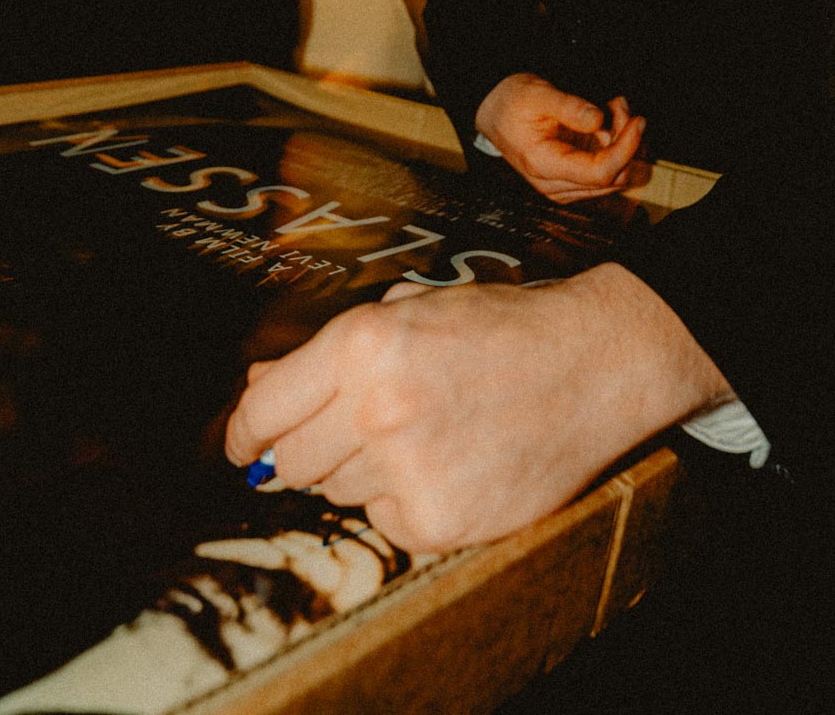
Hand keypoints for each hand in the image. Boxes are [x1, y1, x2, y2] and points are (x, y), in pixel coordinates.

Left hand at [226, 263, 728, 551]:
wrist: (591, 364)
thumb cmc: (499, 327)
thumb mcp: (407, 311)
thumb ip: (327, 354)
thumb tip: (258, 388)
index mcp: (363, 343)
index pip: (262, 408)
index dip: (244, 431)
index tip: (243, 444)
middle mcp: (376, 408)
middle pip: (292, 459)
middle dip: (307, 448)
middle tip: (355, 427)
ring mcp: (408, 470)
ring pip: (338, 491)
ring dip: (362, 471)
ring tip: (423, 432)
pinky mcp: (439, 522)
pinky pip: (386, 522)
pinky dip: (405, 501)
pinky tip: (449, 463)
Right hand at [474, 73, 644, 201]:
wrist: (494, 111)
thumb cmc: (511, 103)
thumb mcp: (538, 94)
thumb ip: (569, 107)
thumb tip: (599, 119)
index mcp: (544, 166)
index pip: (600, 173)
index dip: (626, 149)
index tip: (638, 121)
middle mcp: (556, 185)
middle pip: (613, 177)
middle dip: (626, 141)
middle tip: (620, 106)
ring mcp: (566, 185)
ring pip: (614, 176)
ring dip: (623, 143)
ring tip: (614, 108)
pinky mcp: (573, 179)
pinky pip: (606, 170)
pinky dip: (615, 146)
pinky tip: (608, 121)